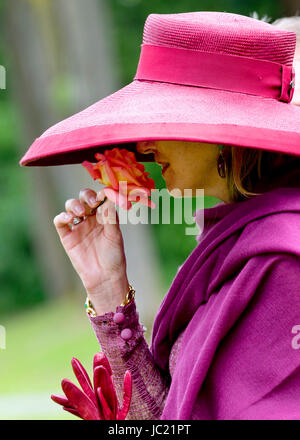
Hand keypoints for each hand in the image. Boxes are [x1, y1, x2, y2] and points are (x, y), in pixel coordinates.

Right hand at [53, 188, 129, 313]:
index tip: (104, 194)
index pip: (101, 198)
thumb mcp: (114, 236)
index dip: (101, 193)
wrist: (104, 277)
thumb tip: (107, 200)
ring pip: (71, 206)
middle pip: (84, 198)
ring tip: (80, 212)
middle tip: (91, 202)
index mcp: (105, 215)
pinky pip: (60, 222)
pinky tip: (69, 218)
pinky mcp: (67, 236)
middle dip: (87, 196)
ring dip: (74, 205)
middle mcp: (91, 218)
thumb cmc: (114, 256)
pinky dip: (62, 216)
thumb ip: (110, 218)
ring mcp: (78, 226)